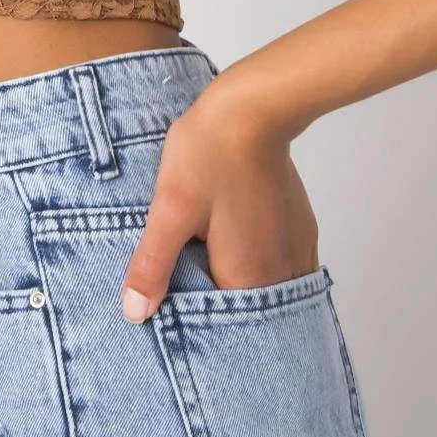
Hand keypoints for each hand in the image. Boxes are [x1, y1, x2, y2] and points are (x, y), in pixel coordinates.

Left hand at [120, 69, 320, 320]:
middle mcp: (282, 271)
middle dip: (223, 313)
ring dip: (243, 290)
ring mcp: (297, 249)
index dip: (201, 329)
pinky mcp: (301, 228)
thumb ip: (153, 265)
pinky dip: (262, 270)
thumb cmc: (210, 152)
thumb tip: (135, 314)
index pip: (227, 329)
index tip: (179, 321)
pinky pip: (284, 268)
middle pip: (251, 314)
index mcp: (249, 276)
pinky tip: (235, 249)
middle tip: (190, 290)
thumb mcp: (170, 207)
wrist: (255, 106)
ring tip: (211, 270)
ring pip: (270, 292)